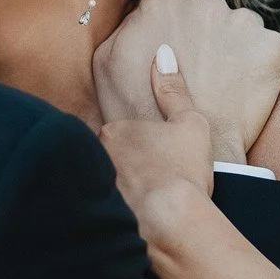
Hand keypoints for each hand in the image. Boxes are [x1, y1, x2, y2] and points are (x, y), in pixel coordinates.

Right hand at [93, 0, 279, 163]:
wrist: (187, 152)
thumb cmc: (139, 111)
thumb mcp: (107, 61)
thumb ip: (127, 25)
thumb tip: (144, 10)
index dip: (176, 20)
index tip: (177, 43)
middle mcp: (207, 2)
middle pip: (209, 8)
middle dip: (205, 31)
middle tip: (196, 69)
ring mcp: (244, 23)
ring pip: (240, 28)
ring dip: (233, 48)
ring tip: (220, 85)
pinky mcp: (272, 47)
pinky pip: (268, 52)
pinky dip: (260, 69)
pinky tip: (243, 93)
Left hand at [99, 44, 214, 242]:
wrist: (173, 221)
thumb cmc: (184, 170)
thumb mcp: (190, 124)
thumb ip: (174, 90)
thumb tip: (162, 54)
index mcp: (112, 132)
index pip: (114, 137)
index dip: (133, 152)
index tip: (149, 166)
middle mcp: (93, 157)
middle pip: (99, 160)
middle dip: (116, 171)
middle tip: (144, 188)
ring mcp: (89, 187)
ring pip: (94, 185)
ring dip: (108, 192)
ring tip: (136, 208)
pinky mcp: (91, 217)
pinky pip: (94, 214)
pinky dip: (105, 218)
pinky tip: (126, 225)